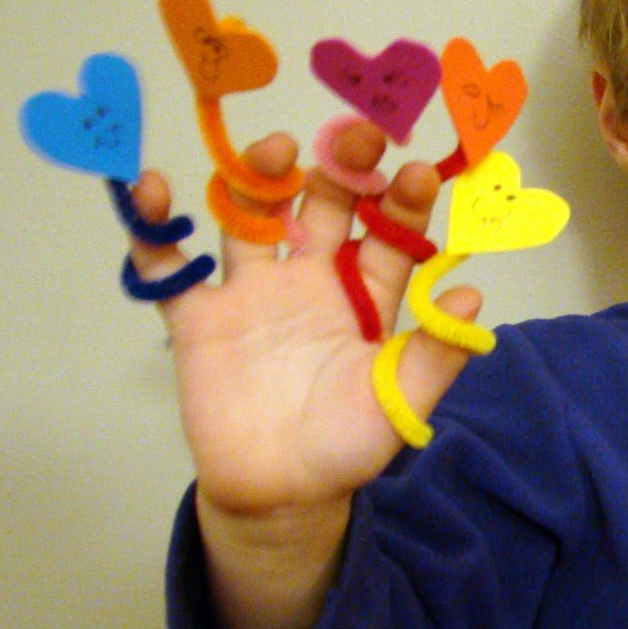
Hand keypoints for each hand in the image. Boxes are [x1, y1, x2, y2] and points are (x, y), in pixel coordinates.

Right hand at [128, 120, 482, 522]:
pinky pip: (168, 264)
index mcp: (366, 296)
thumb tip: (473, 299)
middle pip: (325, 207)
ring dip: (259, 177)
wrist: (280, 494)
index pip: (389, 235)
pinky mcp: (198, 316)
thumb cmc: (347, 445)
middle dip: (341, 169)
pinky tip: (154, 188)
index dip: (404, 203)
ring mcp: (253, 292)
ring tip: (276, 149)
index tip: (421, 172)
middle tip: (359, 134)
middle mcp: (311, 280)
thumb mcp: (399, 402)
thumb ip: (434, 354)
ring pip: (252, 215)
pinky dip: (154, 226)